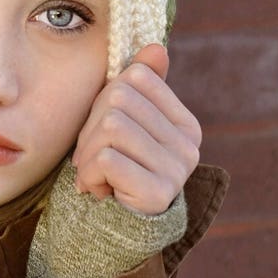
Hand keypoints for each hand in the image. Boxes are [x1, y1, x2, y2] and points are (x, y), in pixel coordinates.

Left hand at [72, 44, 201, 215]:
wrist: (117, 230)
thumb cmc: (117, 171)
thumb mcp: (124, 126)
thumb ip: (141, 89)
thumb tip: (156, 47)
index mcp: (185, 124)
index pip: (136, 78)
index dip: (106, 100)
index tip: (104, 133)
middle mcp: (189, 145)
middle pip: (119, 100)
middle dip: (91, 129)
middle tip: (93, 158)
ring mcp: (177, 169)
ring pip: (111, 127)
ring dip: (88, 154)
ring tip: (95, 175)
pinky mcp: (158, 193)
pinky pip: (108, 159)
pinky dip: (90, 174)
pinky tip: (99, 191)